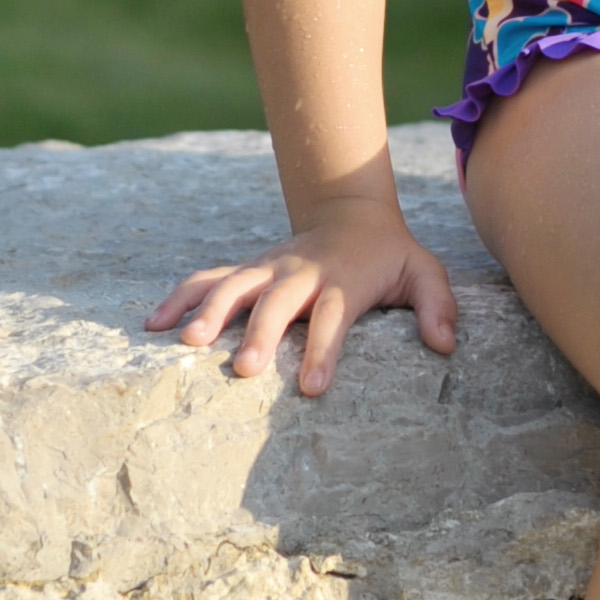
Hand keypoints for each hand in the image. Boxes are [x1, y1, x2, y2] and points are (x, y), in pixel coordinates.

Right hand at [146, 195, 458, 397]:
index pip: (334, 319)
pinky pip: (208, 278)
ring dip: (209, 311)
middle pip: (277, 303)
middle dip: (260, 334)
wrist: (352, 211)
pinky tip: (153, 323)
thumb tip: (446, 344)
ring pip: (234, 285)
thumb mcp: (425, 273)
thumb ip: (438, 307)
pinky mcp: (248, 267)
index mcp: (344, 281)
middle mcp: (300, 274)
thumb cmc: (390, 254)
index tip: (313, 389)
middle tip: (244, 370)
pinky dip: (180, 296)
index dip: (325, 352)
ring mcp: (269, 267)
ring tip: (187, 344)